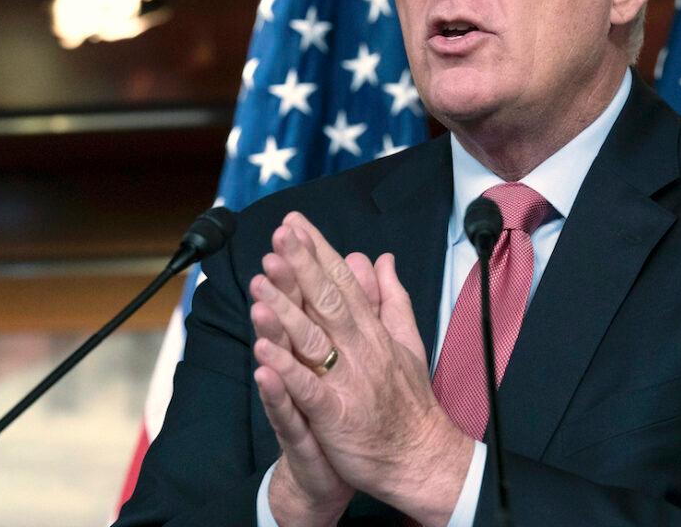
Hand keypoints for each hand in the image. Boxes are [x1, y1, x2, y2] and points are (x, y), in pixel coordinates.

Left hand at [253, 213, 472, 526]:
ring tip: (260, 281)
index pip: (344, 282)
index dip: (319, 252)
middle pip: (328, 300)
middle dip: (302, 266)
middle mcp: (361, 348)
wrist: (421, 456)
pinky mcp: (337, 415)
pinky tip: (263, 352)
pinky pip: (308, 390)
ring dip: (286, 310)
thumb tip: (380, 258)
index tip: (295, 224)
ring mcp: (349, 381)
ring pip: (313, 339)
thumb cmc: (409, 402)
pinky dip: (287, 371)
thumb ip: (390, 298)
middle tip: (278, 236)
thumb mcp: (406, 340)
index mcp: (374, 331)